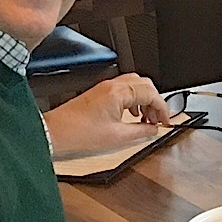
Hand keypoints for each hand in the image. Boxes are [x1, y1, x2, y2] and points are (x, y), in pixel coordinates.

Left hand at [43, 74, 171, 158]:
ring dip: (144, 99)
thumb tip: (153, 130)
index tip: (165, 119)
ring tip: (145, 118)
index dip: (162, 107)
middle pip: (145, 84)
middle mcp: (112, 86)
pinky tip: (131, 114)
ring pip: (135, 85)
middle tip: (157, 118)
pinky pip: (123, 89)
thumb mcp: (117, 137)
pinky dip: (133, 99)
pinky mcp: (99, 93)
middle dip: (155, 101)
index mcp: (119, 93)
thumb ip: (141, 131)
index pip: (151, 93)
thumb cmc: (79, 132)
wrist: (56, 132)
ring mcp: (105, 88)